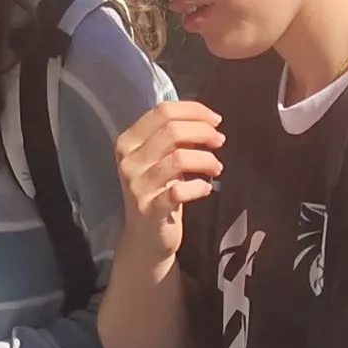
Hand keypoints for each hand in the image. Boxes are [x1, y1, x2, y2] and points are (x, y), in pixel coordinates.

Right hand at [114, 100, 225, 266]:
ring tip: (217, 167)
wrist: (145, 237)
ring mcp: (137, 186)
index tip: (214, 120)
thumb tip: (206, 120)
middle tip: (219, 141)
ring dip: (206, 159)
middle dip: (204, 132)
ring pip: (179, 158)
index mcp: (128, 141)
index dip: (194, 111)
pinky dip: (200, 187)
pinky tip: (206, 188)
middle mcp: (128, 161)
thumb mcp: (159, 158)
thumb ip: (175, 137)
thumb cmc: (158, 191)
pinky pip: (181, 191)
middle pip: (172, 131)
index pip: (162, 111)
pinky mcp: (150, 209)